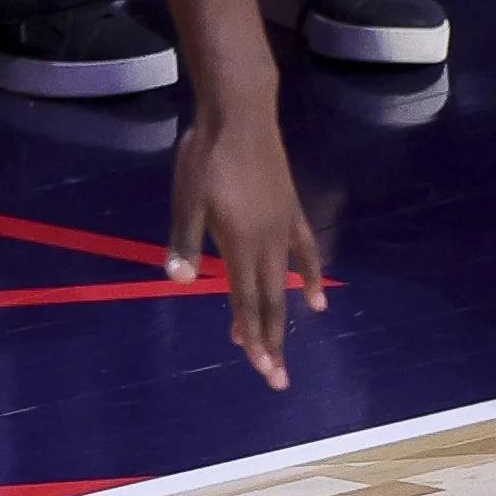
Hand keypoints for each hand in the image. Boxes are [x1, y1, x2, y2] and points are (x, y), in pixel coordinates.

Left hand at [165, 100, 325, 389]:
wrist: (240, 116)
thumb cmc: (205, 157)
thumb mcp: (186, 198)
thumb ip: (184, 240)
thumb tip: (178, 280)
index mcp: (239, 244)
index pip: (246, 301)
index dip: (253, 337)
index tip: (261, 369)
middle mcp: (267, 244)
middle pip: (270, 301)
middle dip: (271, 342)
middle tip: (276, 379)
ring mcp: (283, 229)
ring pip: (285, 284)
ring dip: (282, 318)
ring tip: (280, 348)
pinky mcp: (291, 213)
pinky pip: (305, 253)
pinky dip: (310, 278)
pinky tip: (317, 302)